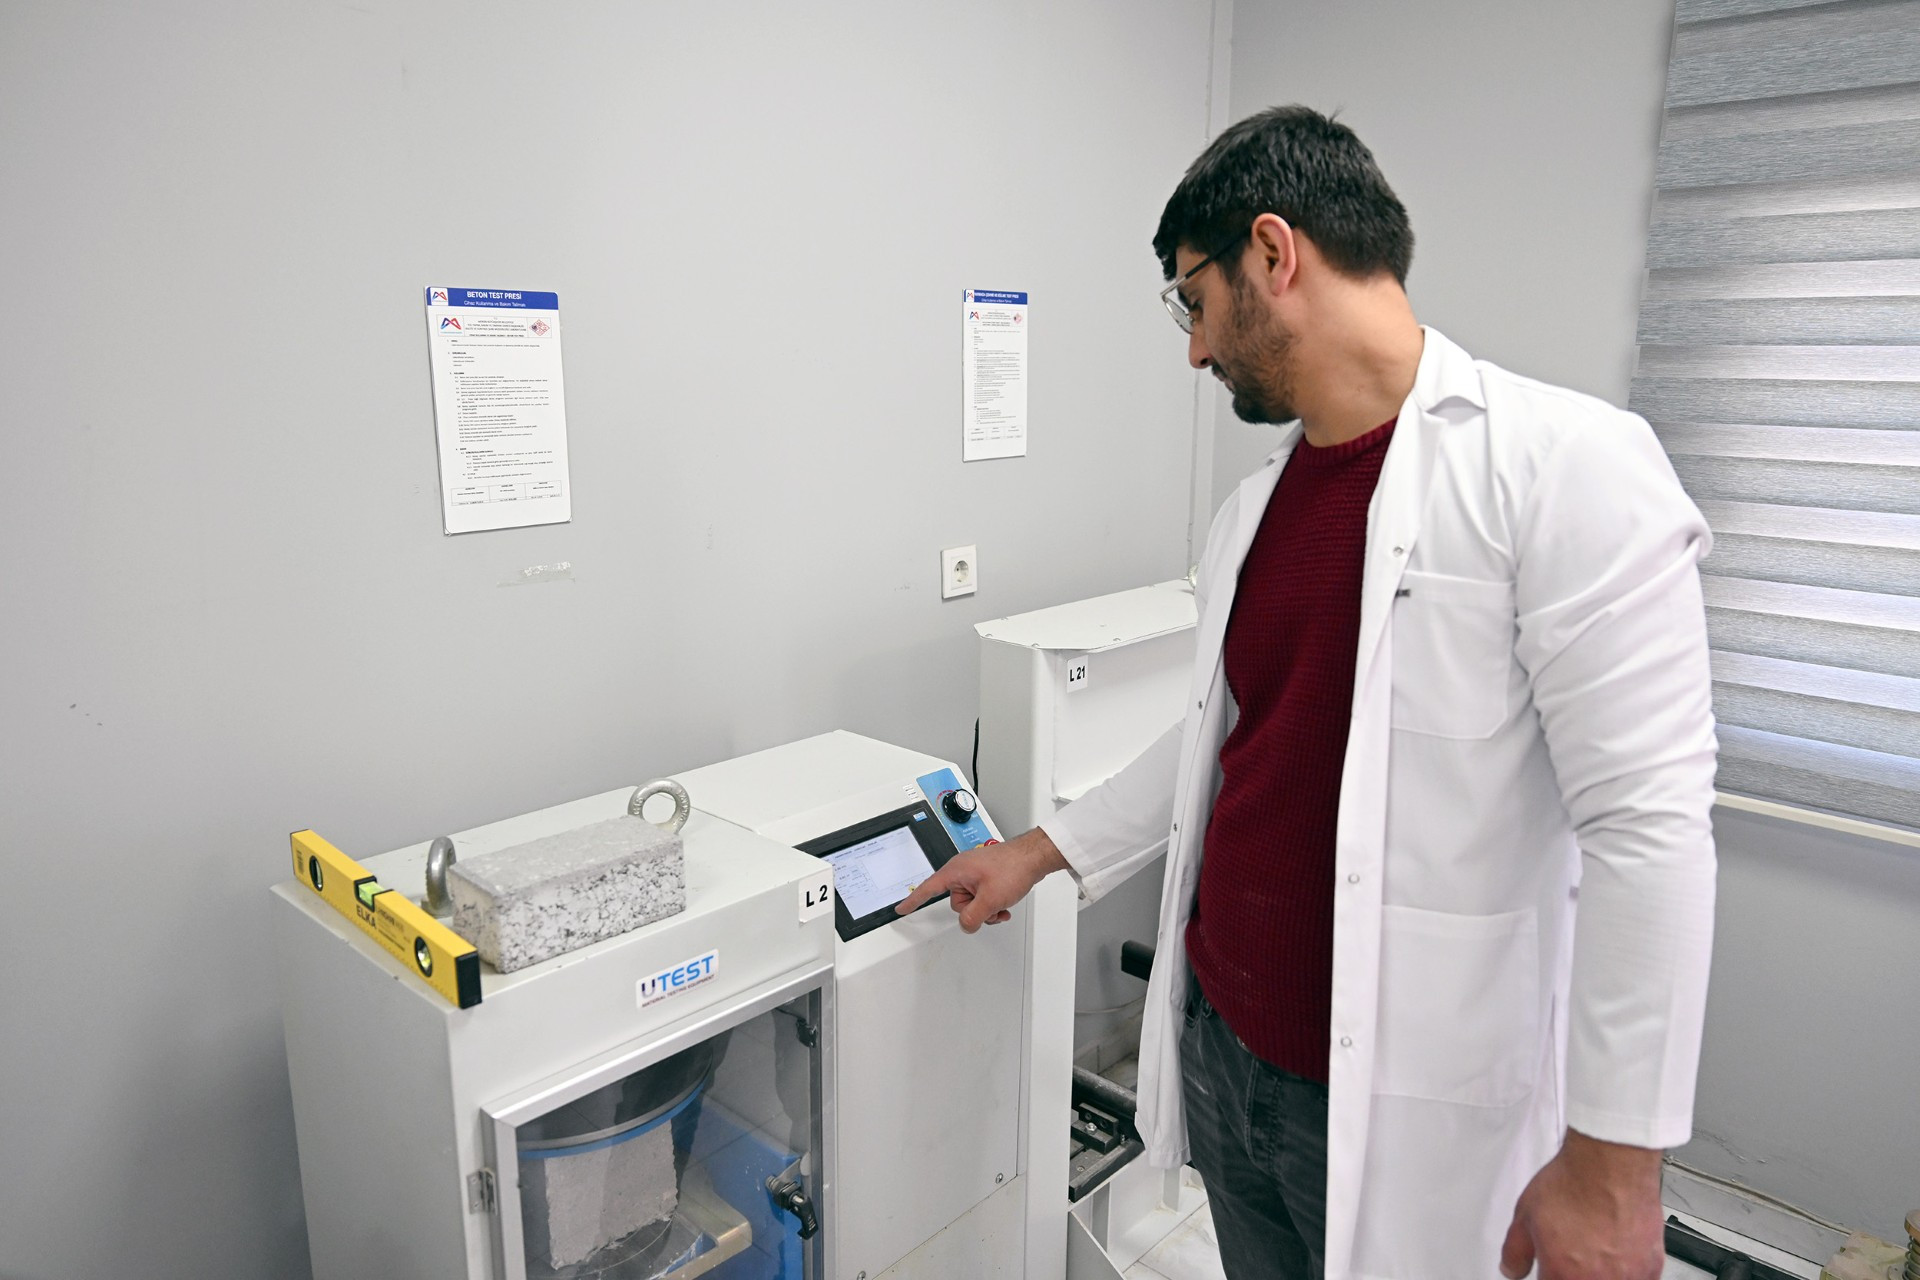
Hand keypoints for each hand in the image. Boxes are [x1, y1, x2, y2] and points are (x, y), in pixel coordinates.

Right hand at [894, 828, 1068, 932]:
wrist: (1033, 857)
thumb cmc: (1012, 867)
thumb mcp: (990, 899)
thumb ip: (972, 917)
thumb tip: (966, 925)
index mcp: (955, 871)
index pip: (928, 889)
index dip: (914, 901)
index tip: (901, 908)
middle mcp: (962, 870)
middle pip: (957, 903)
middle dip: (975, 911)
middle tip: (991, 906)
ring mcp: (974, 873)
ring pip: (972, 902)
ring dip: (987, 909)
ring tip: (1002, 904)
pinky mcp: (986, 876)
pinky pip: (982, 897)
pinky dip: (992, 904)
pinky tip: (1004, 905)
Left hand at [1500, 1130, 1663, 1279]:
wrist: (1610, 1165)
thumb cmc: (1573, 1184)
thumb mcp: (1525, 1215)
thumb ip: (1515, 1251)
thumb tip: (1512, 1269)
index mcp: (1562, 1275)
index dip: (1550, 1273)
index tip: (1552, 1266)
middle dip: (1575, 1272)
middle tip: (1574, 1253)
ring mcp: (1627, 1277)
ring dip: (1602, 1272)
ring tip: (1596, 1248)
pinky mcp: (1651, 1267)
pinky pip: (1638, 1279)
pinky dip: (1626, 1270)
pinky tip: (1619, 1252)